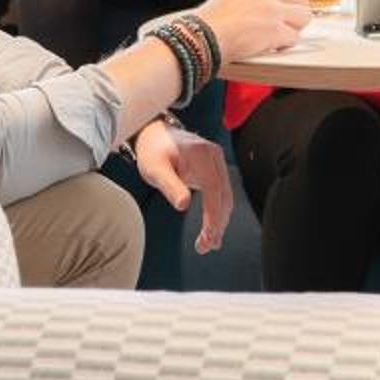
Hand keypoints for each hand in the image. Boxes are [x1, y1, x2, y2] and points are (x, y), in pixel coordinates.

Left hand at [133, 117, 237, 253]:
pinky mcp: (215, 167)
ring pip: (226, 196)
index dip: (214, 215)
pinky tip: (212, 227)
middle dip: (218, 223)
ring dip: (220, 221)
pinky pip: (222, 192)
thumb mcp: (155, 169)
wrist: (154, 133)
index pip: (214, 189)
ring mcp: (217, 161)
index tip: (209, 235)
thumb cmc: (153, 150)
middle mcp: (214, 156)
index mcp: (202, 155)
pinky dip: (218, 211)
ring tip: (208, 243)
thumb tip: (183, 206)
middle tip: (206, 246)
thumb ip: (170, 186)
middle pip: (224, 195)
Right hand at [194, 0, 312, 61]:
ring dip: (293, 29)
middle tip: (283, 27)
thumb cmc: (208, 24)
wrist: (200, 37)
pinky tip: (271, 47)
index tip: (291, 8)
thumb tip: (272, 5)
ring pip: (304, 17)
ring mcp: (271, 10)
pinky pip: (294, 38)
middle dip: (295, 15)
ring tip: (278, 37)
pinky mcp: (274, 30)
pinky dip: (285, 45)